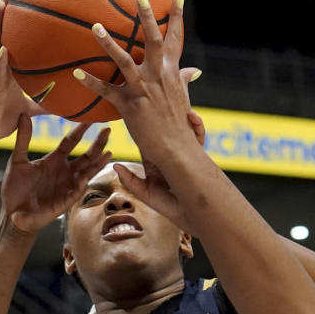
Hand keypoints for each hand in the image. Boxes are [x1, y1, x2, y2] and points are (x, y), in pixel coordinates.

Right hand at [0, 0, 47, 121]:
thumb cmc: (0, 123)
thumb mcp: (27, 112)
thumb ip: (42, 106)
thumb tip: (62, 106)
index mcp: (6, 71)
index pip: (8, 39)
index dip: (10, 21)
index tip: (17, 0)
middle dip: (2, 12)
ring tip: (1, 6)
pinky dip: (1, 60)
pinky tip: (5, 49)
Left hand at [1, 115, 110, 235]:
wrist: (12, 213)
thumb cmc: (15, 188)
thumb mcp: (17, 160)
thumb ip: (23, 139)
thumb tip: (23, 115)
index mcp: (54, 160)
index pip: (71, 142)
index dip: (80, 130)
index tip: (89, 118)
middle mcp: (65, 171)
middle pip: (86, 155)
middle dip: (97, 144)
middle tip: (107, 130)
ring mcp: (67, 186)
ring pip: (87, 172)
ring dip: (97, 163)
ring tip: (108, 153)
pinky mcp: (65, 201)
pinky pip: (76, 191)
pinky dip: (80, 184)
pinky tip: (84, 177)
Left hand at [73, 0, 200, 164]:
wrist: (177, 149)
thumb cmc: (179, 124)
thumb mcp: (182, 98)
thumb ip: (184, 80)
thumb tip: (195, 70)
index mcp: (171, 73)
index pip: (176, 40)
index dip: (178, 17)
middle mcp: (159, 77)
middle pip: (154, 42)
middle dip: (148, 18)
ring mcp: (144, 90)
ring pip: (126, 62)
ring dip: (109, 44)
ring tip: (96, 27)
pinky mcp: (130, 106)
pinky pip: (106, 91)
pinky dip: (90, 82)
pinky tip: (75, 73)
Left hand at [111, 110, 206, 234]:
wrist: (196, 216)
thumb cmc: (171, 208)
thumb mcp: (147, 193)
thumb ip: (131, 181)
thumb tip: (116, 165)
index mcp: (155, 160)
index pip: (144, 138)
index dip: (139, 124)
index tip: (134, 110)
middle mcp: (169, 154)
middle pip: (164, 129)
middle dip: (162, 115)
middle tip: (157, 97)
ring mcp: (185, 153)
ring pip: (181, 129)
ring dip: (179, 116)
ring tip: (174, 104)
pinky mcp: (198, 155)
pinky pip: (197, 136)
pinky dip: (196, 125)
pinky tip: (192, 116)